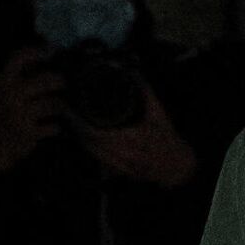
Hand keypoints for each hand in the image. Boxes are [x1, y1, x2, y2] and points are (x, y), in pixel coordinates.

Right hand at [0, 48, 67, 173]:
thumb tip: (49, 48)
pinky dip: (54, 127)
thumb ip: (25, 73)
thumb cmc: (7, 111)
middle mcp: (11, 96)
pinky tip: (51, 127)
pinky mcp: (29, 132)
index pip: (18, 59)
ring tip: (57, 106)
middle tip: (62, 82)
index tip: (50, 50)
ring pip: (53, 103)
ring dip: (59, 105)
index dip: (35, 52)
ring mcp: (20, 115)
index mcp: (5, 82)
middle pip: (45, 80)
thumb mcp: (9, 90)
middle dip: (58, 81)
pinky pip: (53, 126)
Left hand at [75, 78, 198, 188]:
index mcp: (134, 139)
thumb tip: (134, 73)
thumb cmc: (168, 139)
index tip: (72, 110)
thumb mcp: (159, 114)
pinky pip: (99, 160)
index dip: (80, 123)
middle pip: (90, 143)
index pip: (98, 134)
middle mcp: (125, 155)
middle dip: (76, 128)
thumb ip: (147, 93)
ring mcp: (121, 166)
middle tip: (68, 112)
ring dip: (80, 138)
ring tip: (74, 123)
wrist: (177, 165)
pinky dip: (90, 148)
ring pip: (92, 153)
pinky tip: (86, 138)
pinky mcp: (119, 172)